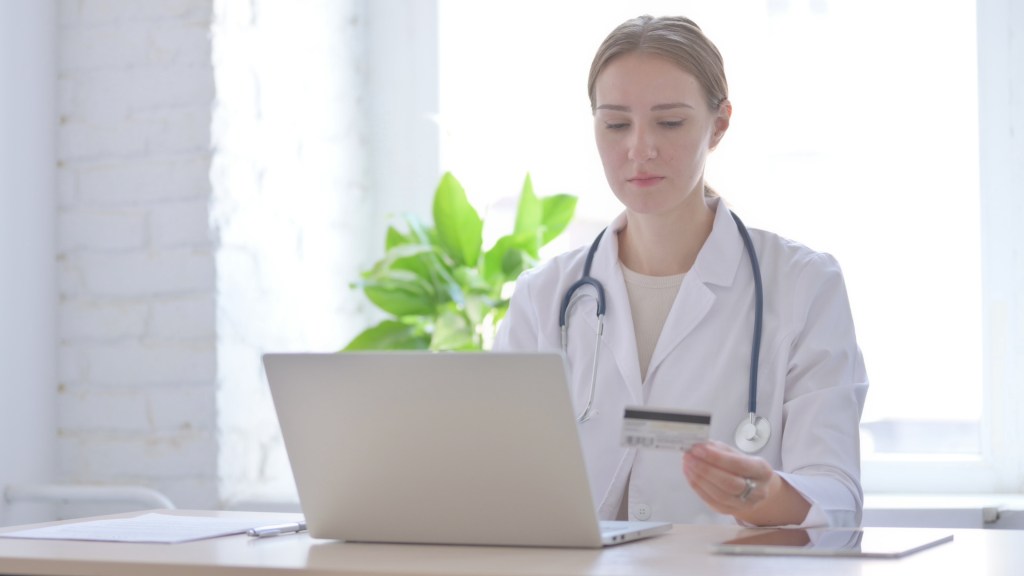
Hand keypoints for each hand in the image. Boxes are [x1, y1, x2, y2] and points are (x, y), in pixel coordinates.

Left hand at [682, 440, 809, 525]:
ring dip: (699, 479)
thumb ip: (719, 449)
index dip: (716, 457)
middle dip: (705, 469)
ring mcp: (745, 504)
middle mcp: (757, 491)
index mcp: (762, 471)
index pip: (738, 465)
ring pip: (719, 495)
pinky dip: (698, 488)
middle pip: (729, 483)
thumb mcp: (736, 453)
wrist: (753, 487)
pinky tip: (690, 475)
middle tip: (689, 457)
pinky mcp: (730, 511)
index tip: (698, 449)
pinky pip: (712, 502)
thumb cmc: (743, 466)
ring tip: (687, 465)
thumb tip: (698, 445)